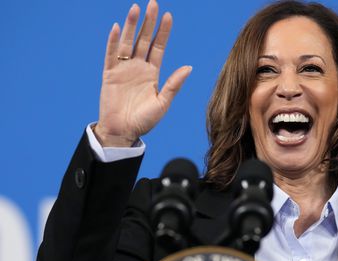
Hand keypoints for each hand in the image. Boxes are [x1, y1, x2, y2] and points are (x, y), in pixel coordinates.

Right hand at [94, 0, 191, 146]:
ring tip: (135, 8)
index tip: (168, 16)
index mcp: (152, 73)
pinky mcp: (109, 75)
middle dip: (148, 22)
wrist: (123, 132)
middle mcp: (138, 68)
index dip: (163, 32)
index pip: (158, 47)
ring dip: (131, 26)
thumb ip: (174, 84)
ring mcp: (123, 70)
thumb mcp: (163, 103)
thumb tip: (189, 67)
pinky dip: (113, 42)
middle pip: (143, 40)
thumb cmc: (144, 121)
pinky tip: (118, 28)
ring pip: (128, 43)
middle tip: (152, 3)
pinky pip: (111, 55)